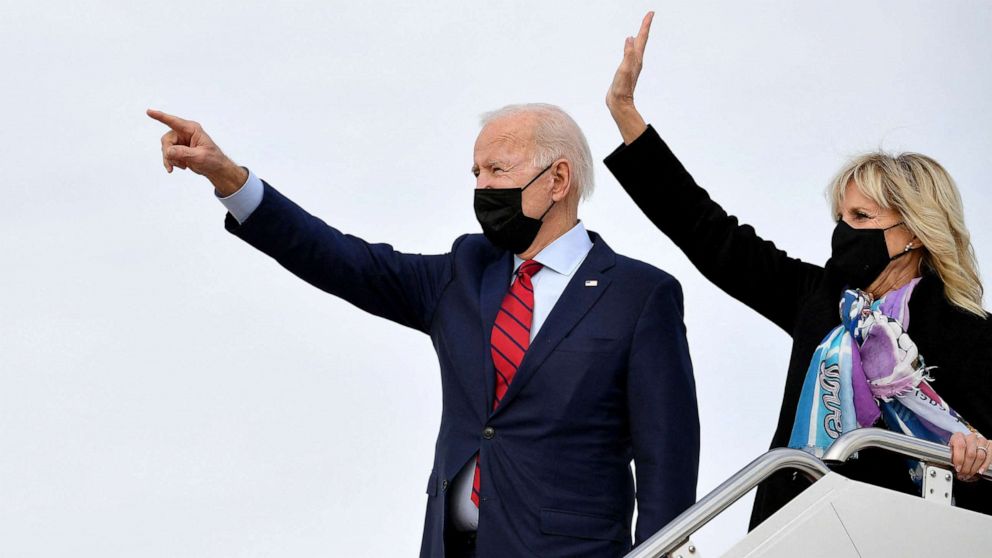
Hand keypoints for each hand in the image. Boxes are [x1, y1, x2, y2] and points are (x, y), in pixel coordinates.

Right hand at [147, 109, 247, 195]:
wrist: (215, 169)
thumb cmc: (213, 160)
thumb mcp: (200, 157)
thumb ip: (184, 153)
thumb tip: (169, 151)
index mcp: (192, 129)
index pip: (174, 121)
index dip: (160, 116)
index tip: (149, 111)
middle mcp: (185, 132)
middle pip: (167, 140)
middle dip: (169, 153)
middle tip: (179, 163)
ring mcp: (181, 140)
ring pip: (165, 148)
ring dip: (171, 159)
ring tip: (183, 166)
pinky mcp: (178, 148)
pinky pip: (167, 154)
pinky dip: (170, 161)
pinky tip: (176, 168)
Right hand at [606, 11, 652, 143]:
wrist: (619, 103)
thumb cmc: (621, 88)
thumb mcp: (624, 69)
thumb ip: (628, 54)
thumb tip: (630, 38)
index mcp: (636, 58)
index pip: (642, 38)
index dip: (646, 25)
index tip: (651, 13)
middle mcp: (636, 60)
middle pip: (642, 40)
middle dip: (645, 27)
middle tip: (649, 16)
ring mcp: (632, 64)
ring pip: (638, 46)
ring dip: (640, 36)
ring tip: (641, 29)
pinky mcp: (626, 68)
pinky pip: (630, 52)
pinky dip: (631, 46)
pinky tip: (629, 45)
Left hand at [949, 431, 991, 480]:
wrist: (968, 442)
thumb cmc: (958, 446)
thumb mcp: (951, 448)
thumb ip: (951, 454)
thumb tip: (952, 464)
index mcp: (959, 436)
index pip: (960, 446)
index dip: (959, 459)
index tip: (957, 468)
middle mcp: (971, 438)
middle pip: (971, 454)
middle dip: (966, 467)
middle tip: (963, 474)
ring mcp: (981, 441)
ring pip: (980, 456)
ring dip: (974, 468)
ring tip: (969, 474)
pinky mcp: (989, 446)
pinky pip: (989, 457)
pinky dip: (984, 466)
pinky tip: (980, 471)